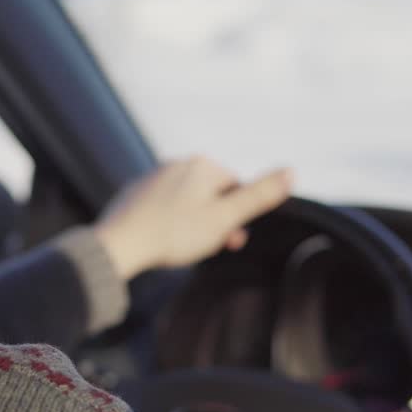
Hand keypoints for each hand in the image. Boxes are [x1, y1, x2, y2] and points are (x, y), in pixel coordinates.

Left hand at [92, 158, 292, 280]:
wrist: (119, 244)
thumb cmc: (174, 233)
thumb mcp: (224, 218)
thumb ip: (258, 196)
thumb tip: (292, 170)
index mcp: (202, 165)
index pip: (235, 188)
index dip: (236, 217)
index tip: (228, 240)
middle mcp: (177, 163)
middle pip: (210, 195)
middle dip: (214, 222)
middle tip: (208, 248)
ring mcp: (153, 177)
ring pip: (187, 202)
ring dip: (193, 224)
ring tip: (183, 248)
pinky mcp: (135, 193)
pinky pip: (163, 208)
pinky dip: (168, 223)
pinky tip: (162, 242)